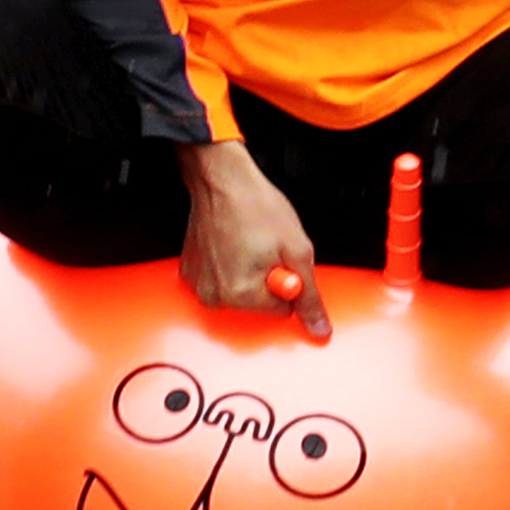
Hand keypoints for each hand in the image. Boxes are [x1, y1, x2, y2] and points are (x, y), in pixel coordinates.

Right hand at [177, 139, 328, 340]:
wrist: (222, 180)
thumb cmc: (258, 208)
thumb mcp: (297, 250)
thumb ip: (309, 296)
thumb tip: (319, 329)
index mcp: (240, 295)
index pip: (283, 310)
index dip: (289, 281)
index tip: (281, 257)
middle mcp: (213, 297)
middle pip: (259, 304)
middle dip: (268, 278)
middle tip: (265, 247)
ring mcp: (198, 284)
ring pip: (240, 292)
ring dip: (249, 271)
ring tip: (248, 242)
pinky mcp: (190, 272)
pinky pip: (221, 279)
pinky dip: (229, 264)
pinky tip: (231, 242)